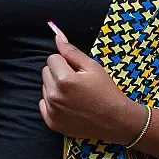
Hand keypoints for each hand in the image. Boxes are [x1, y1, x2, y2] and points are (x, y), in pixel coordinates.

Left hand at [40, 25, 149, 145]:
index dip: (65, 62)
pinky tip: (68, 106)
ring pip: (44, 88)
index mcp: (64, 79)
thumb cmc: (106, 91)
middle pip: (45, 72)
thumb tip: (56, 36)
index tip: (77, 71)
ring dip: (55, 88)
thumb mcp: (92, 67)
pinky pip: (43, 104)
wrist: (115, 121)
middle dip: (58, 74)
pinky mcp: (51, 122)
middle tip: (76, 83)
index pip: (52, 58)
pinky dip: (52, 103)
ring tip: (74, 95)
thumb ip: (72, 52)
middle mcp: (54, 95)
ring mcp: (52, 110)